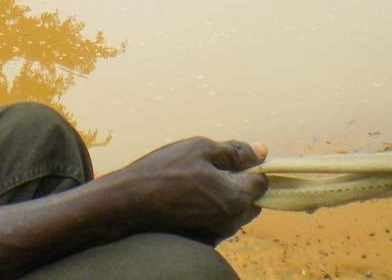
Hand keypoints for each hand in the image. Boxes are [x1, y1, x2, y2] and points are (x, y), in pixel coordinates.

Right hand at [110, 137, 267, 244]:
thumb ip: (235, 152)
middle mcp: (231, 222)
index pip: (262, 183)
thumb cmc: (165, 171)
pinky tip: (186, 199)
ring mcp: (215, 235)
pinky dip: (208, 211)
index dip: (251, 167)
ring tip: (194, 184)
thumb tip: (261, 151)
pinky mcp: (200, 242)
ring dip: (223, 199)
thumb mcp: (201, 149)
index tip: (233, 159)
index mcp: (236, 198)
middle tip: (211, 170)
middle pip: (250, 201)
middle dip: (239, 185)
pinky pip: (215, 223)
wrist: (128, 202)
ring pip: (232, 213)